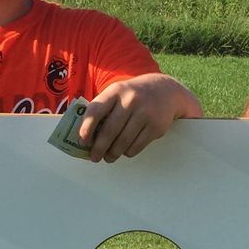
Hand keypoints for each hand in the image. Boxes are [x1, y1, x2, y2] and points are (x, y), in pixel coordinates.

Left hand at [76, 73, 200, 162]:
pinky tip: (125, 152)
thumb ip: (104, 109)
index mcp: (115, 91)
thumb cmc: (134, 95)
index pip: (95, 111)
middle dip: (99, 148)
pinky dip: (128, 152)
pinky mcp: (156, 126)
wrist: (165, 90)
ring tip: (109, 157)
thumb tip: (87, 137)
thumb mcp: (118, 93)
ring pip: (123, 141)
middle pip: (109, 130)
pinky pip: (137, 145)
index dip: (86, 128)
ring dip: (113, 153)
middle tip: (94, 158)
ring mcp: (145, 113)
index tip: (83, 142)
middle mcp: (130, 100)